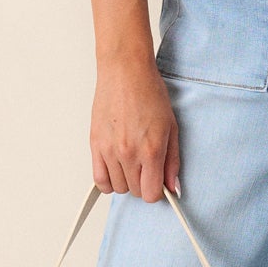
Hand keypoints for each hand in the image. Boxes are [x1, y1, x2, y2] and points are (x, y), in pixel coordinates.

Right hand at [89, 50, 180, 201]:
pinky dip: (108, 180)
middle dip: (143, 184)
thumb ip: (172, 161)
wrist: (125, 72)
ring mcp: (109, 150)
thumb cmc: (148, 93)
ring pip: (117, 187)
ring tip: (132, 163)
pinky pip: (99, 179)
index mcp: (151, 150)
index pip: (151, 194)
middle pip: (135, 192)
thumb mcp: (171, 127)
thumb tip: (172, 187)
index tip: (159, 182)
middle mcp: (129, 153)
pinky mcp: (95, 144)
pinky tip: (116, 169)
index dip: (157, 191)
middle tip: (147, 167)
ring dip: (126, 181)